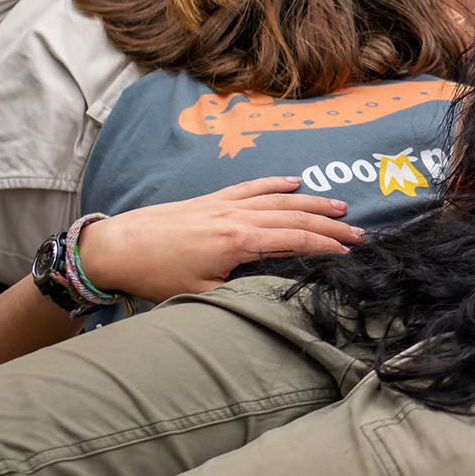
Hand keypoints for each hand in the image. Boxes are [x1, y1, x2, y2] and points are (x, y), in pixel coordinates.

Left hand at [75, 177, 363, 302]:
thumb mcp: (202, 293)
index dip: (325, 246)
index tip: (349, 252)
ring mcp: (225, 204)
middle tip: (359, 233)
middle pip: (295, 217)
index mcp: (238, 242)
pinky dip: (275, 184)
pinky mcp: (212, 200)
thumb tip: (272, 288)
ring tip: (340, 206)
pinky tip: (294, 182)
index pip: (295, 240)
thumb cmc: (155, 275)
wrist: (115, 247)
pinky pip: (252, 187)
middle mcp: (237, 217)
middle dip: (330, 225)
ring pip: (280, 199)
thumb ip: (240, 288)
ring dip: (312, 202)